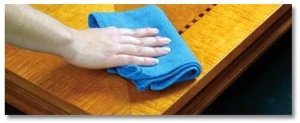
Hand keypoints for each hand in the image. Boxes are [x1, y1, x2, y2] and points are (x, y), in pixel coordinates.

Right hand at [55, 27, 170, 68]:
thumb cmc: (79, 39)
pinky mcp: (114, 58)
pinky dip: (144, 60)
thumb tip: (111, 38)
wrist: (71, 42)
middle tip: (167, 40)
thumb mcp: (96, 34)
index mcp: (113, 32)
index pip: (133, 33)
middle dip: (155, 40)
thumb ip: (106, 36)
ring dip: (154, 49)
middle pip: (140, 39)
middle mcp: (118, 38)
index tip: (155, 32)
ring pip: (140, 48)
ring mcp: (117, 48)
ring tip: (166, 50)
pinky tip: (154, 61)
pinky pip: (133, 59)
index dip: (145, 33)